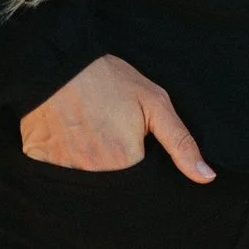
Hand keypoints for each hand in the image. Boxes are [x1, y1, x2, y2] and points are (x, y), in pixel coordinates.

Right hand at [19, 54, 213, 180]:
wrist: (54, 61)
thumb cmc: (108, 79)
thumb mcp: (154, 103)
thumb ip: (181, 143)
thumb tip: (206, 177)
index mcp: (126, 161)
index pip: (141, 183)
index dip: (140, 164)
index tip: (133, 144)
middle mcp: (95, 174)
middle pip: (114, 187)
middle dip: (117, 169)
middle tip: (110, 135)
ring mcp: (65, 170)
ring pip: (86, 183)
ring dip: (91, 167)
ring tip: (90, 135)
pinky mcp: (42, 163)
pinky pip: (58, 175)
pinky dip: (65, 161)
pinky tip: (68, 138)